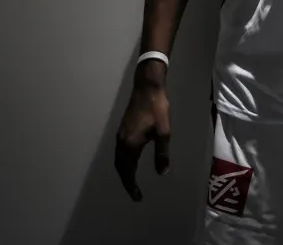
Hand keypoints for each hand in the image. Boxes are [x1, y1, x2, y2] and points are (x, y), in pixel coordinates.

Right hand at [113, 79, 171, 201]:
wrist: (147, 86)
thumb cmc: (157, 108)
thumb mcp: (163, 131)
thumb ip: (162, 153)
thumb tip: (162, 172)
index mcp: (130, 144)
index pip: (128, 171)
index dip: (131, 185)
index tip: (137, 197)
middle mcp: (122, 141)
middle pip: (120, 167)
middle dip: (126, 181)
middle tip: (135, 193)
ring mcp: (120, 134)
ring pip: (119, 159)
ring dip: (124, 171)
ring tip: (132, 181)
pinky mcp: (123, 129)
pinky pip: (120, 151)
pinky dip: (124, 162)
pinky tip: (131, 161)